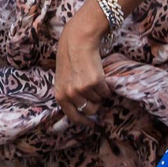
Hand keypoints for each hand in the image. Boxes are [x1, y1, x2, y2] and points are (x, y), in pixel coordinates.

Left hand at [53, 6, 114, 126]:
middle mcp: (70, 94)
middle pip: (90, 110)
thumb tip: (82, 111)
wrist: (77, 42)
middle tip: (95, 93)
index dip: (84, 121)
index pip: (73, 116)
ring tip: (94, 80)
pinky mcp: (95, 82)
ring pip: (99, 100)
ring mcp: (82, 89)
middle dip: (95, 104)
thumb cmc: (70, 60)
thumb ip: (69, 95)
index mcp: (60, 96)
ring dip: (100, 93)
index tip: (91, 124)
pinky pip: (106, 92)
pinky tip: (101, 76)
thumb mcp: (63, 81)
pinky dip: (107, 87)